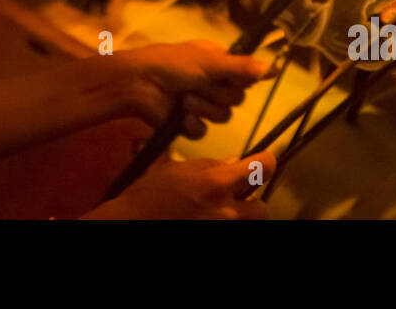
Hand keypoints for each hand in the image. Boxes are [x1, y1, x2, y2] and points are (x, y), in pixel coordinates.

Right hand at [84, 151, 276, 218]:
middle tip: (237, 197)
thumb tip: (232, 163)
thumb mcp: (173, 168)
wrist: (131, 222)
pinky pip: (230, 228)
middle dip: (252, 202)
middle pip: (262, 208)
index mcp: (216, 184)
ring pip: (247, 221)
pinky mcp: (215, 236)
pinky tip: (203, 217)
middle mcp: (226, 211)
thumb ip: (206, 165)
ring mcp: (221, 228)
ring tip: (217, 210)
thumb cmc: (148, 193)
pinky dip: (221, 221)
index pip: (262, 168)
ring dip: (238, 215)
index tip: (262, 160)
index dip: (265, 161)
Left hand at [116, 41, 268, 139]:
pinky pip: (202, 131)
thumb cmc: (169, 64)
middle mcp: (210, 82)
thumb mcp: (208, 61)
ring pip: (222, 117)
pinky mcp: (186, 124)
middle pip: (236, 100)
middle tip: (198, 84)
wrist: (137, 84)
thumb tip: (274, 67)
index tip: (227, 77)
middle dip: (217, 94)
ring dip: (203, 107)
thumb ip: (241, 67)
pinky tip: (178, 115)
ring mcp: (199, 104)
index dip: (238, 81)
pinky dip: (190, 123)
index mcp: (216, 63)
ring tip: (183, 98)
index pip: (244, 77)